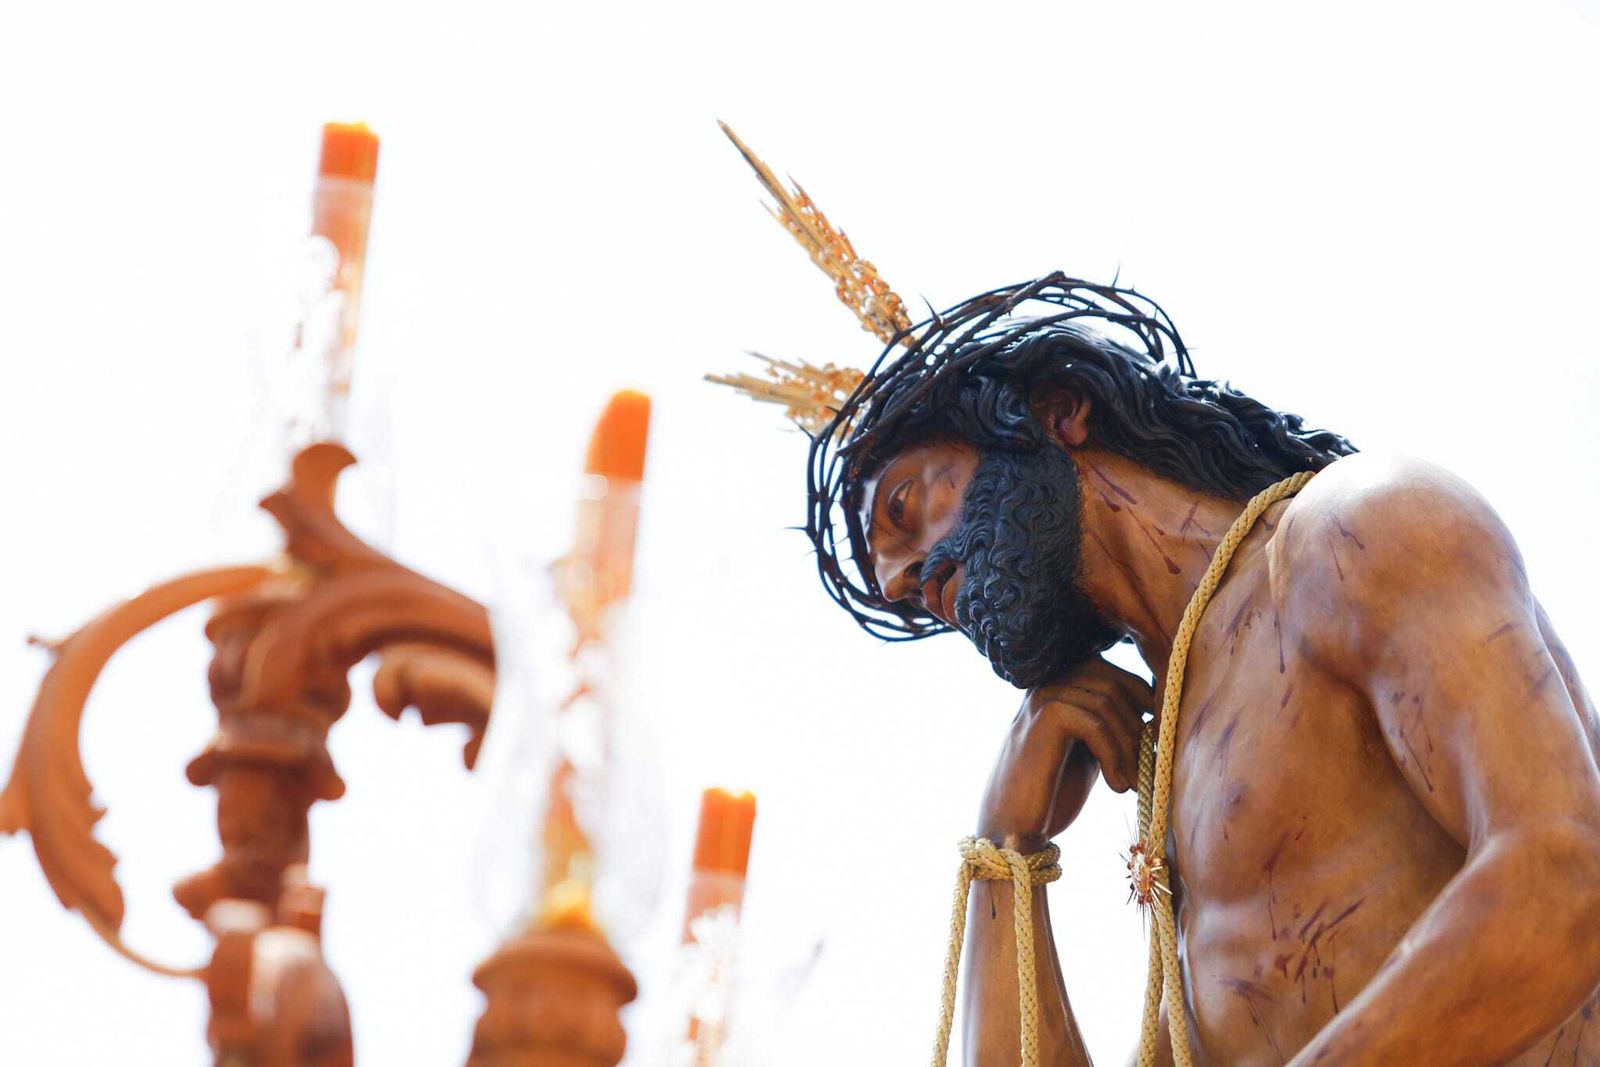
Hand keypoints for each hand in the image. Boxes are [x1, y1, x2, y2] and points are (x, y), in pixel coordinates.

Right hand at [977, 657, 1151, 850]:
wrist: (1013, 827)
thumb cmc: (1053, 791)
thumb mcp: (1089, 750)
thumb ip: (1109, 724)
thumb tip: (1158, 705)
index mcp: (1057, 685)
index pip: (1110, 671)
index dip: (1140, 700)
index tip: (1155, 739)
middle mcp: (1047, 683)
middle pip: (1112, 683)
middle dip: (1138, 726)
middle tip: (1147, 765)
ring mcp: (1042, 697)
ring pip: (1106, 703)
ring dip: (1130, 747)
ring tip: (1134, 782)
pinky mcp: (1043, 719)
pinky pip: (1095, 724)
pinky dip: (1115, 756)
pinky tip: (1117, 787)